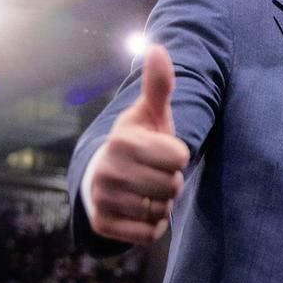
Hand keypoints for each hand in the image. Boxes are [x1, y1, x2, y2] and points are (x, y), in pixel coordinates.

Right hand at [89, 44, 188, 244]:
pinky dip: (152, 226)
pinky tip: (140, 210)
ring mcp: (103, 199)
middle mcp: (108, 170)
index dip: (177, 156)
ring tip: (145, 191)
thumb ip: (159, 85)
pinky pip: (149, 234)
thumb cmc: (138, 143)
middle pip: (172, 186)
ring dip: (161, 204)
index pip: (179, 157)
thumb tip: (157, 48)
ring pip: (161, 211)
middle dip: (170, 182)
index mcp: (122, 140)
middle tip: (153, 173)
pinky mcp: (104, 225)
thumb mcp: (150, 114)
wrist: (103, 176)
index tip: (160, 152)